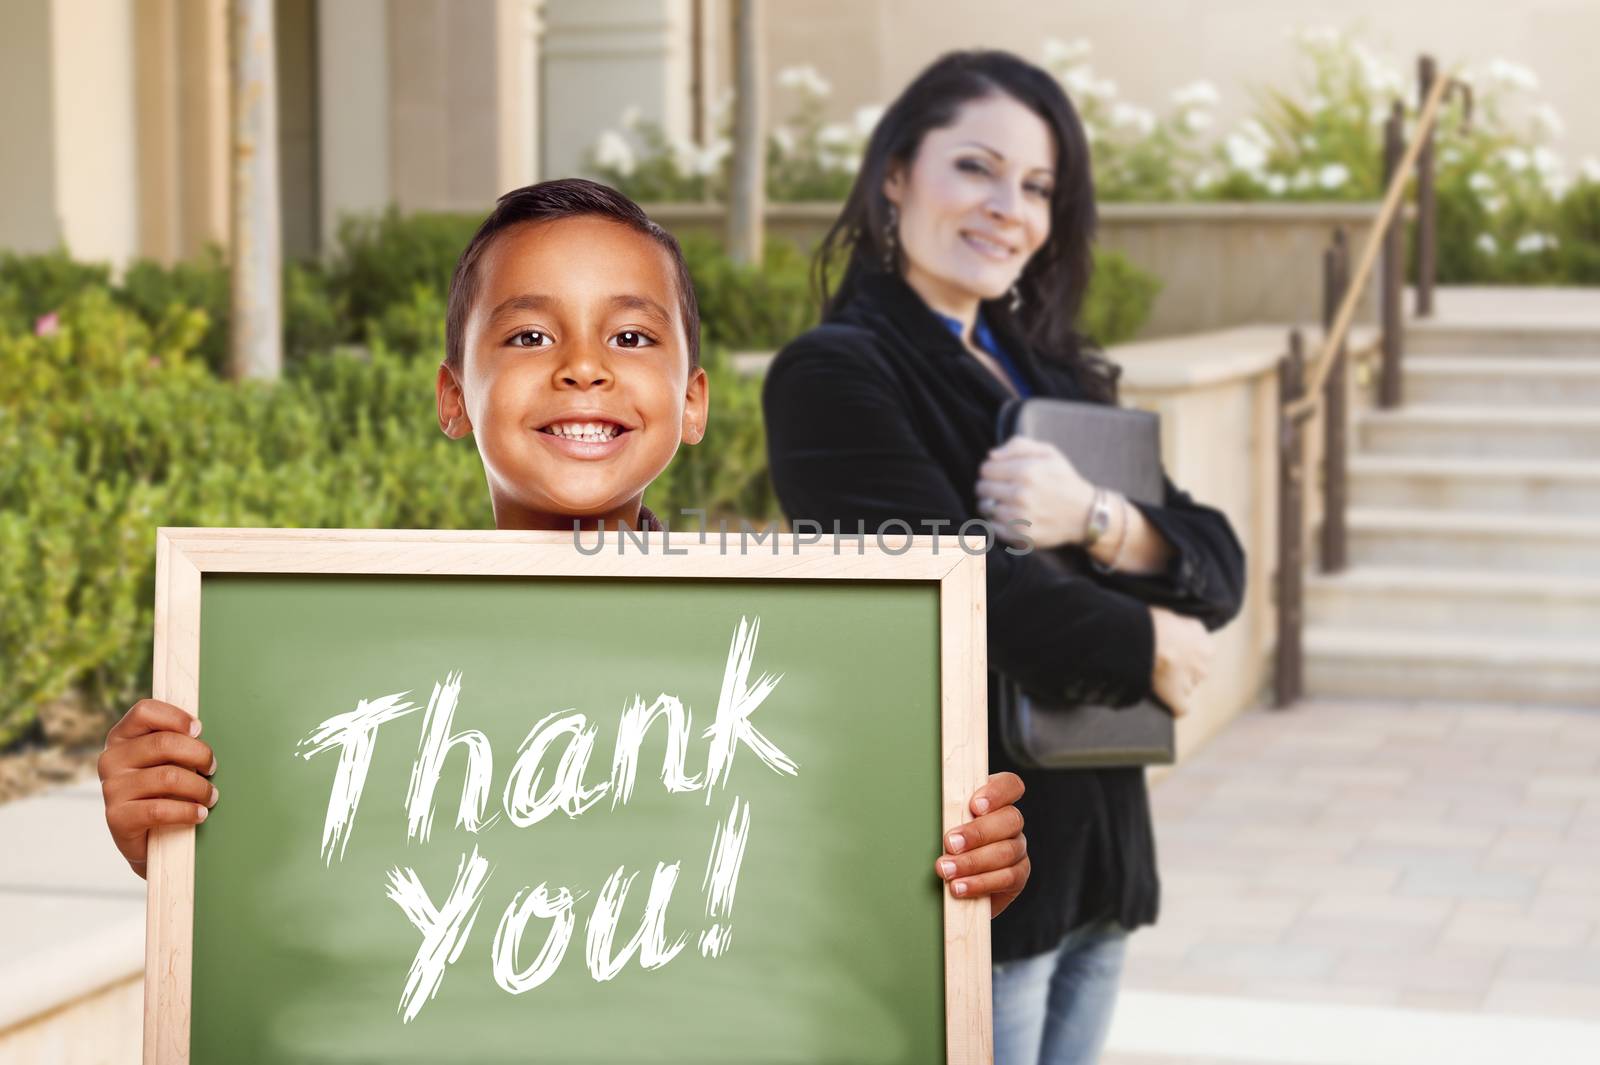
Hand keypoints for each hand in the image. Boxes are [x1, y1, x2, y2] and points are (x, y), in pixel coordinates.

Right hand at [99, 699, 217, 878]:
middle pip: (164, 743)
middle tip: (212, 768)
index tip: (198, 730)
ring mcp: (111, 789)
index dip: (175, 717)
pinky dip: (187, 811)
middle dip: (199, 754)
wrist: (150, 841)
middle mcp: (111, 760)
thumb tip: (199, 731)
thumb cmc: (165, 792)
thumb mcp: (167, 761)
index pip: (144, 711)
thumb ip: (175, 743)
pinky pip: (160, 809)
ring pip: (168, 777)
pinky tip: (200, 814)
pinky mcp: (116, 817)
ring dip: (199, 787)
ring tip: (211, 796)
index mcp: (121, 738)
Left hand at [934, 772, 1029, 917]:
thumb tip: (918, 804)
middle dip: (977, 832)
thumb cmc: (944, 844)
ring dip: (973, 862)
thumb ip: (945, 812)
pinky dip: (981, 883)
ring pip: (1007, 851)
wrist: (952, 887)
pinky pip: (1008, 877)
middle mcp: (1010, 823)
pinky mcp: (1018, 875)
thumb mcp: (942, 823)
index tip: (974, 806)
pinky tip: (960, 887)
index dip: (997, 792)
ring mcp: (1017, 848)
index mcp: (995, 801)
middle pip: (1010, 819)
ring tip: (947, 870)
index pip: (1010, 785)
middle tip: (950, 843)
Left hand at [976, 437, 1096, 549]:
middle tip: (1004, 489)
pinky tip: (1013, 517)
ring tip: (1008, 503)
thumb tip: (991, 456)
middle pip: (982, 488)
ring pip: (984, 508)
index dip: (992, 470)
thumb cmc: (1063, 479)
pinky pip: (992, 527)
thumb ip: (1018, 446)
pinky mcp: (1020, 536)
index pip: (985, 469)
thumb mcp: (1048, 453)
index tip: (1002, 474)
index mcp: (1026, 471)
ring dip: (992, 504)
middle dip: (990, 486)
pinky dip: (998, 522)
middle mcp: (1021, 495)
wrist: (1084, 514)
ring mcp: (1020, 518)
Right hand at [1149, 607, 1213, 717]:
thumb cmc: (1155, 623)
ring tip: (1155, 678)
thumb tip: (1175, 633)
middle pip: (1195, 673)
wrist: (1146, 639)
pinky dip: (1174, 707)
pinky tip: (1165, 703)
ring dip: (1175, 686)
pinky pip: (1180, 708)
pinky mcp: (1177, 698)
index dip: (1185, 653)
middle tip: (1161, 664)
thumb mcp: (1175, 616)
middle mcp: (1203, 665)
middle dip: (1182, 671)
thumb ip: (1182, 629)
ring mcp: (1191, 684)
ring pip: (1186, 688)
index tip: (1172, 651)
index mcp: (1206, 646)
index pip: (1200, 654)